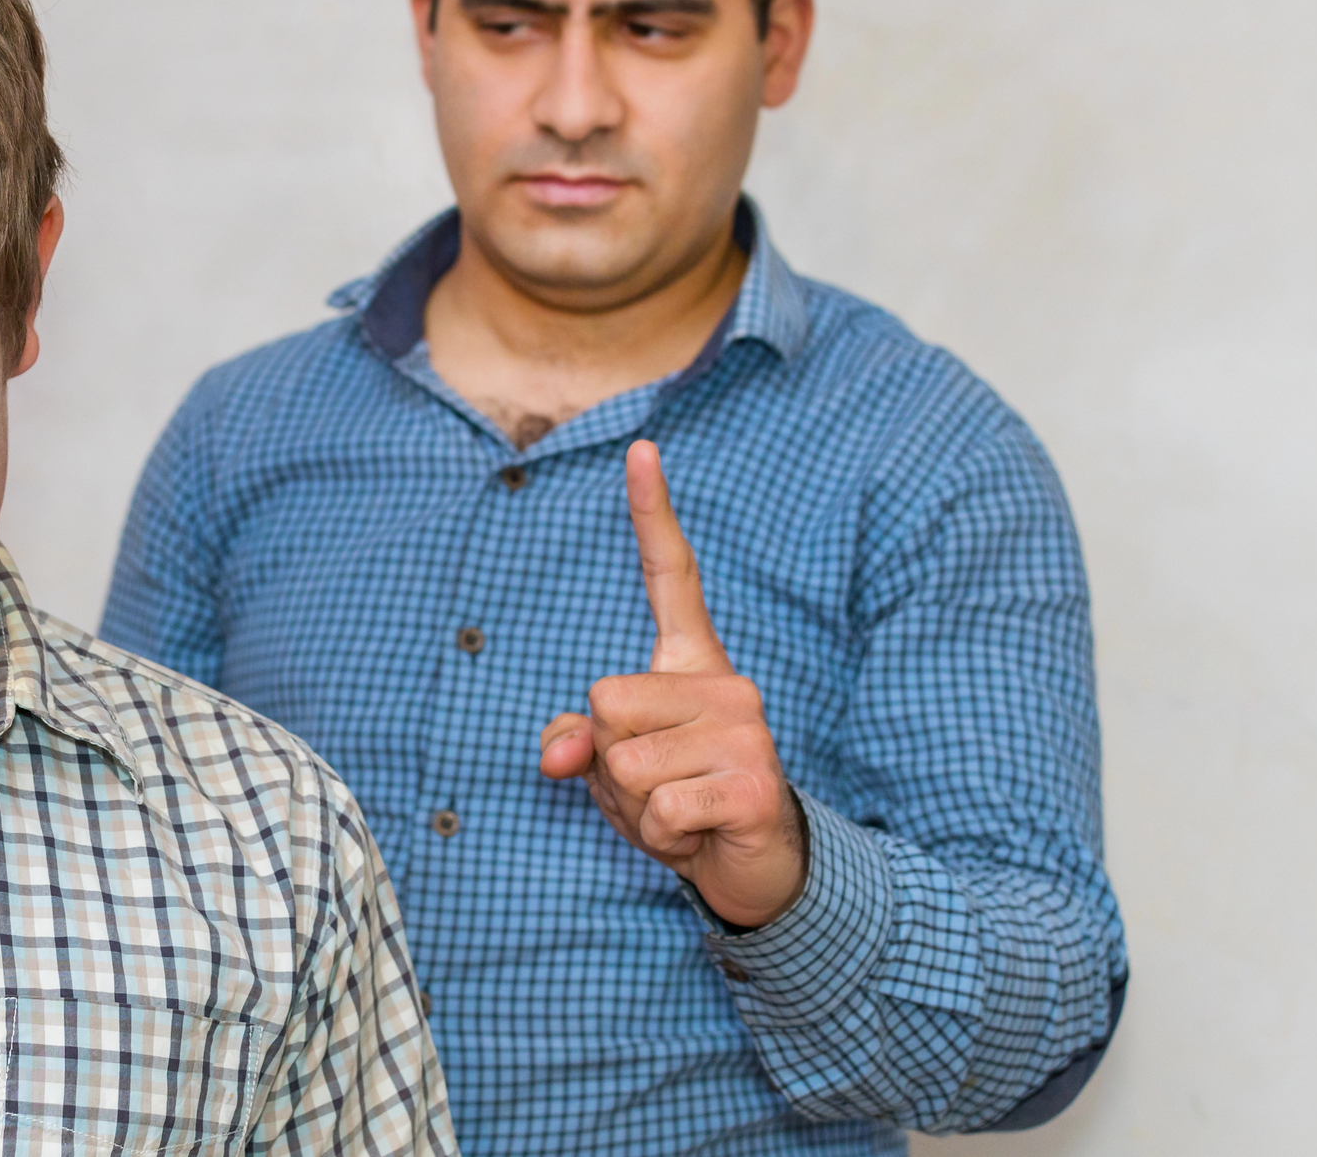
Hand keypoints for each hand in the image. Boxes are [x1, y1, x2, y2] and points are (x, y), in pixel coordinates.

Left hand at [539, 440, 805, 928]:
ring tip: (679, 808)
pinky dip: (663, 836)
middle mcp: (725, 681)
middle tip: (658, 783)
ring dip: (635, 805)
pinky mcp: (753, 781)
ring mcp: (745, 729)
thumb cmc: (681, 802)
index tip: (641, 448)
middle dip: (608, 758)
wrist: (756, 868)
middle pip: (605, 700)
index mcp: (690, 663)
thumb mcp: (614, 768)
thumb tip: (560, 750)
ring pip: (625, 760)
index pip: (670, 575)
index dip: (652, 512)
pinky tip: (700, 833)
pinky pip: (660, 805)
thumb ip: (577, 743)